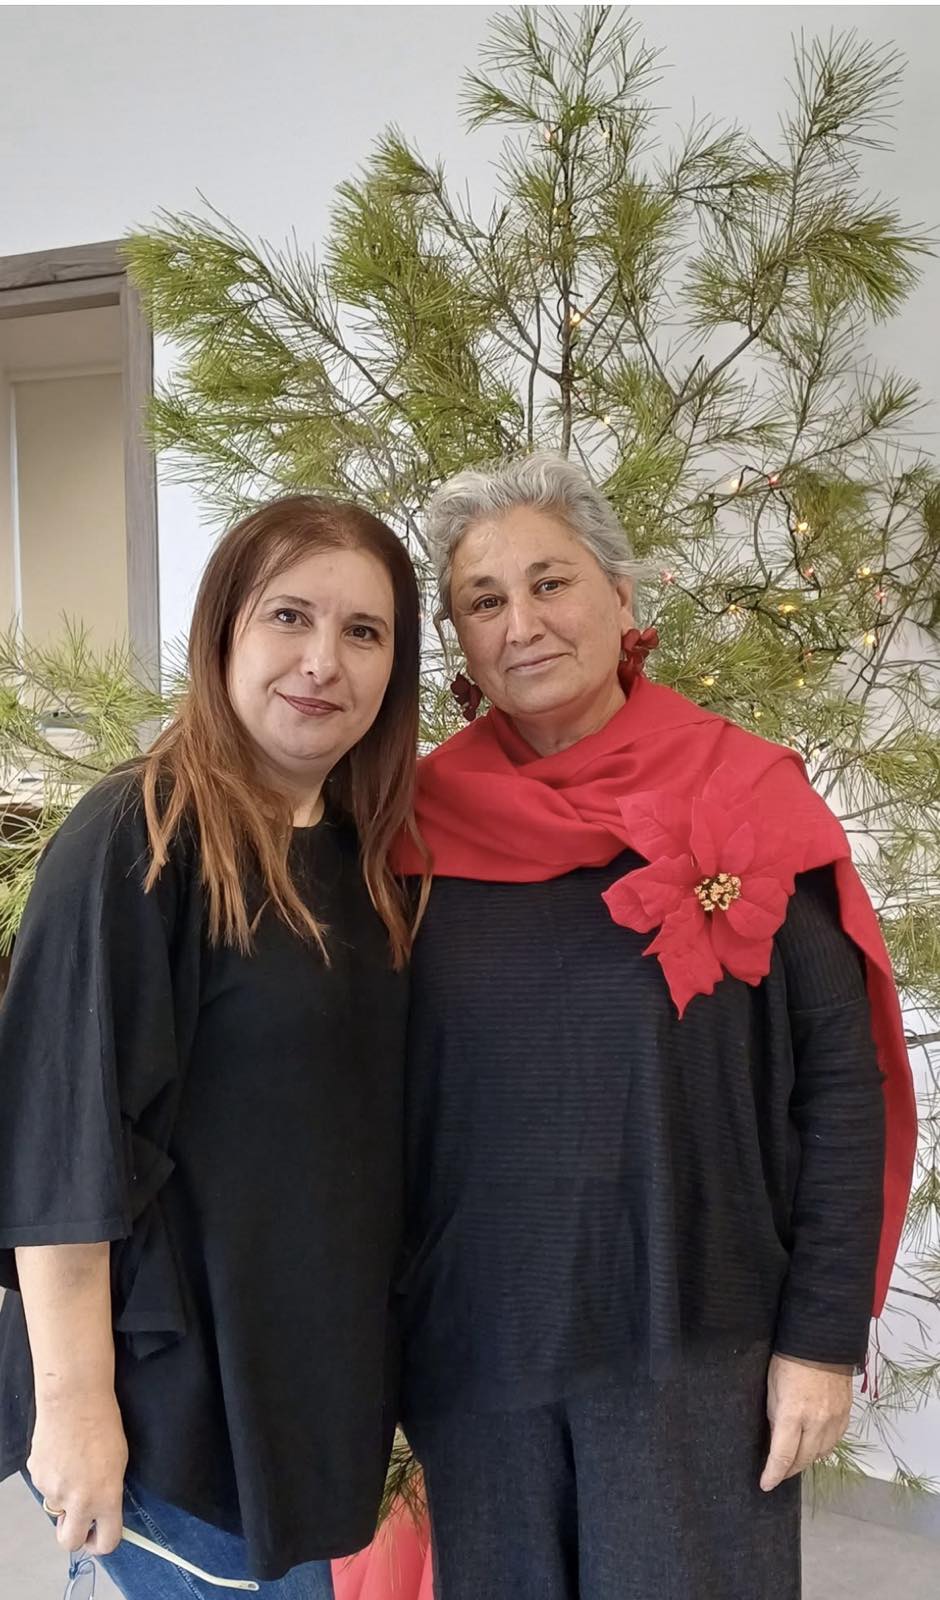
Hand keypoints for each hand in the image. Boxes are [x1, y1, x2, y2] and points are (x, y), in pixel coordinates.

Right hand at [28, 1388, 127, 1553]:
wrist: (74, 1400)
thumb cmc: (102, 1423)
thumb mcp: (119, 1462)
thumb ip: (108, 1492)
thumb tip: (102, 1508)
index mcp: (106, 1497)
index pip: (107, 1541)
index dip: (103, 1543)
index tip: (101, 1537)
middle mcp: (79, 1501)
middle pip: (70, 1542)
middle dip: (75, 1535)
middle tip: (80, 1519)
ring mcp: (54, 1490)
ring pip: (57, 1508)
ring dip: (64, 1496)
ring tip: (73, 1464)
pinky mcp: (37, 1477)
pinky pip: (46, 1486)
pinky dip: (53, 1477)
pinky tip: (61, 1454)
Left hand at [760, 1353, 852, 1491]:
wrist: (821, 1342)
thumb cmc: (788, 1361)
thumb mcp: (772, 1389)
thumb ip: (775, 1418)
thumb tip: (776, 1441)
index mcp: (793, 1414)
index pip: (783, 1456)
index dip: (773, 1474)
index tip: (766, 1484)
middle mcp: (816, 1422)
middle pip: (803, 1460)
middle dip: (788, 1470)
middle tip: (778, 1473)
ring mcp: (834, 1420)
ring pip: (820, 1454)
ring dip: (806, 1460)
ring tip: (794, 1460)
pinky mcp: (845, 1415)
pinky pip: (834, 1442)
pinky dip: (822, 1448)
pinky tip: (813, 1446)